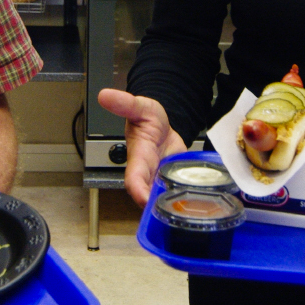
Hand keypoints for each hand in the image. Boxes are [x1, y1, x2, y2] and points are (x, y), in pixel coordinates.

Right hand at [97, 89, 186, 206]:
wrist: (163, 126)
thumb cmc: (147, 119)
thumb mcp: (140, 107)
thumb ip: (125, 103)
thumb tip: (105, 95)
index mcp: (138, 159)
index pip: (133, 179)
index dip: (138, 191)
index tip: (145, 199)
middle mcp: (149, 175)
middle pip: (149, 198)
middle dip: (158, 207)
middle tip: (173, 209)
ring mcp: (162, 181)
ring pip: (165, 200)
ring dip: (174, 205)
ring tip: (188, 206)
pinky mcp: (176, 183)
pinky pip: (180, 195)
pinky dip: (187, 199)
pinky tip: (198, 202)